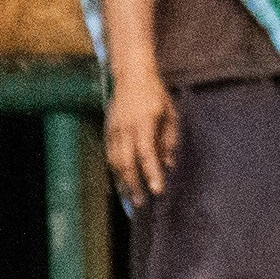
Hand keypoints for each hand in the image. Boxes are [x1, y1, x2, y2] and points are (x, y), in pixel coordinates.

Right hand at [105, 72, 179, 205]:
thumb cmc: (156, 95)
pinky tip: (121, 182)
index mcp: (143, 122)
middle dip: (133, 184)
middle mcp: (125, 128)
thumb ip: (170, 140)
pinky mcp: (107, 130)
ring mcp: (113, 129)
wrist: (131, 75)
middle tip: (142, 203)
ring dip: (122, 181)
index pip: (146, 153)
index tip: (158, 190)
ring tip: (130, 198)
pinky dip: (115, 170)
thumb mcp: (171, 114)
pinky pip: (110, 155)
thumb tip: (169, 165)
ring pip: (114, 160)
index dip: (152, 173)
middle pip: (126, 162)